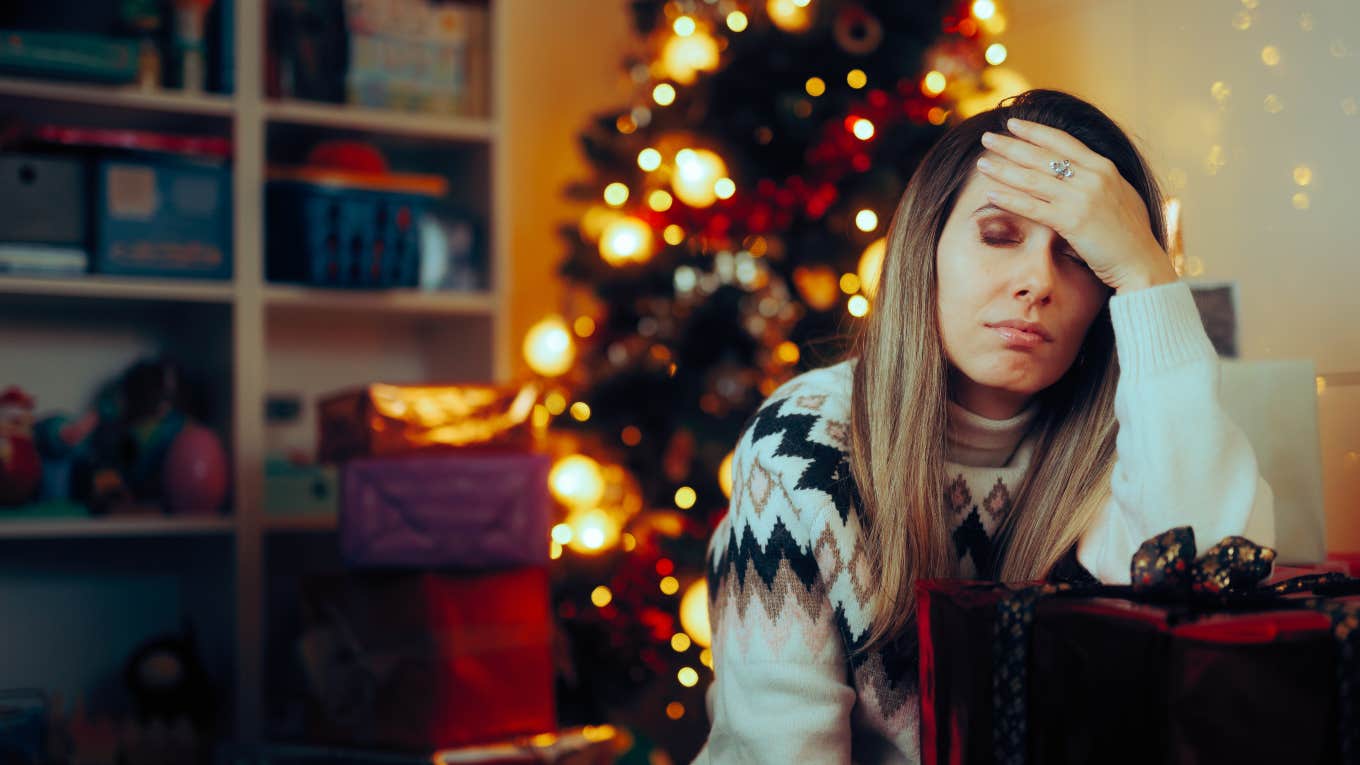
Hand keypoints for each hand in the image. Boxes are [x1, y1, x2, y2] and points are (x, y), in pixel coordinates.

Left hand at [975, 118, 1177, 293]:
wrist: (1141, 262)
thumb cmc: (1130, 234)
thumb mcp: (1120, 195)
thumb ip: (1099, 180)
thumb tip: (1081, 171)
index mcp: (1104, 167)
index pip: (1062, 141)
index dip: (1035, 131)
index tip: (1012, 123)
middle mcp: (1093, 177)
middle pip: (1042, 156)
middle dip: (1011, 145)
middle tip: (987, 137)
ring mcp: (1082, 198)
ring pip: (1033, 179)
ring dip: (1004, 169)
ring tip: (981, 162)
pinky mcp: (1072, 221)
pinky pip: (1033, 207)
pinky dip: (1010, 199)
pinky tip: (991, 193)